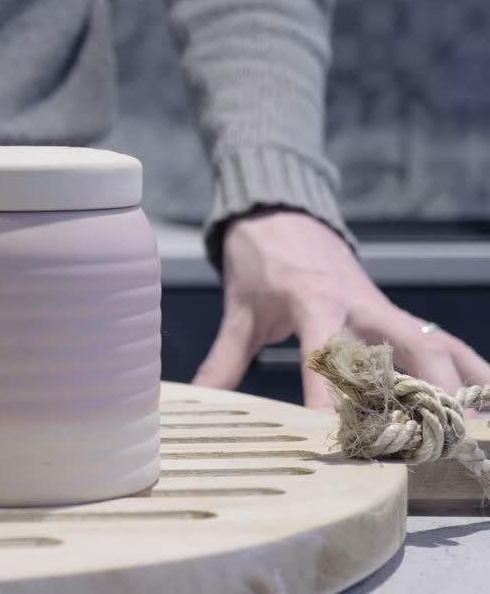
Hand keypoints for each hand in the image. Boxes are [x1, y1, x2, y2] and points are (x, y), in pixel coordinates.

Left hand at [192, 209, 489, 409]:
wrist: (283, 215)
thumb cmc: (261, 265)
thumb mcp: (238, 313)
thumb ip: (222, 363)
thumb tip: (199, 404)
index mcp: (315, 302)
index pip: (327, 354)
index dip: (331, 396)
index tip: (336, 434)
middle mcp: (361, 306)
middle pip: (407, 350)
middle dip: (422, 397)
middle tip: (424, 445)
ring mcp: (387, 310)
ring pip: (438, 348)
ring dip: (457, 387)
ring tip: (469, 430)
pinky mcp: (399, 315)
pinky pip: (446, 343)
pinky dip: (470, 371)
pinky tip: (486, 400)